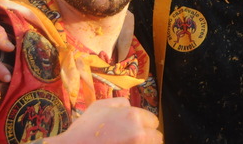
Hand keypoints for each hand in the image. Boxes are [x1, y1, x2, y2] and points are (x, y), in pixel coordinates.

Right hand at [48, 98, 162, 143]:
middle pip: (157, 137)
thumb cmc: (84, 129)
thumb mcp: (100, 106)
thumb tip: (131, 106)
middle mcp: (139, 133)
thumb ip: (120, 103)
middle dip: (148, 137)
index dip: (145, 124)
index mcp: (133, 116)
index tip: (135, 128)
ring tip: (129, 143)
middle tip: (133, 139)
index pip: (153, 121)